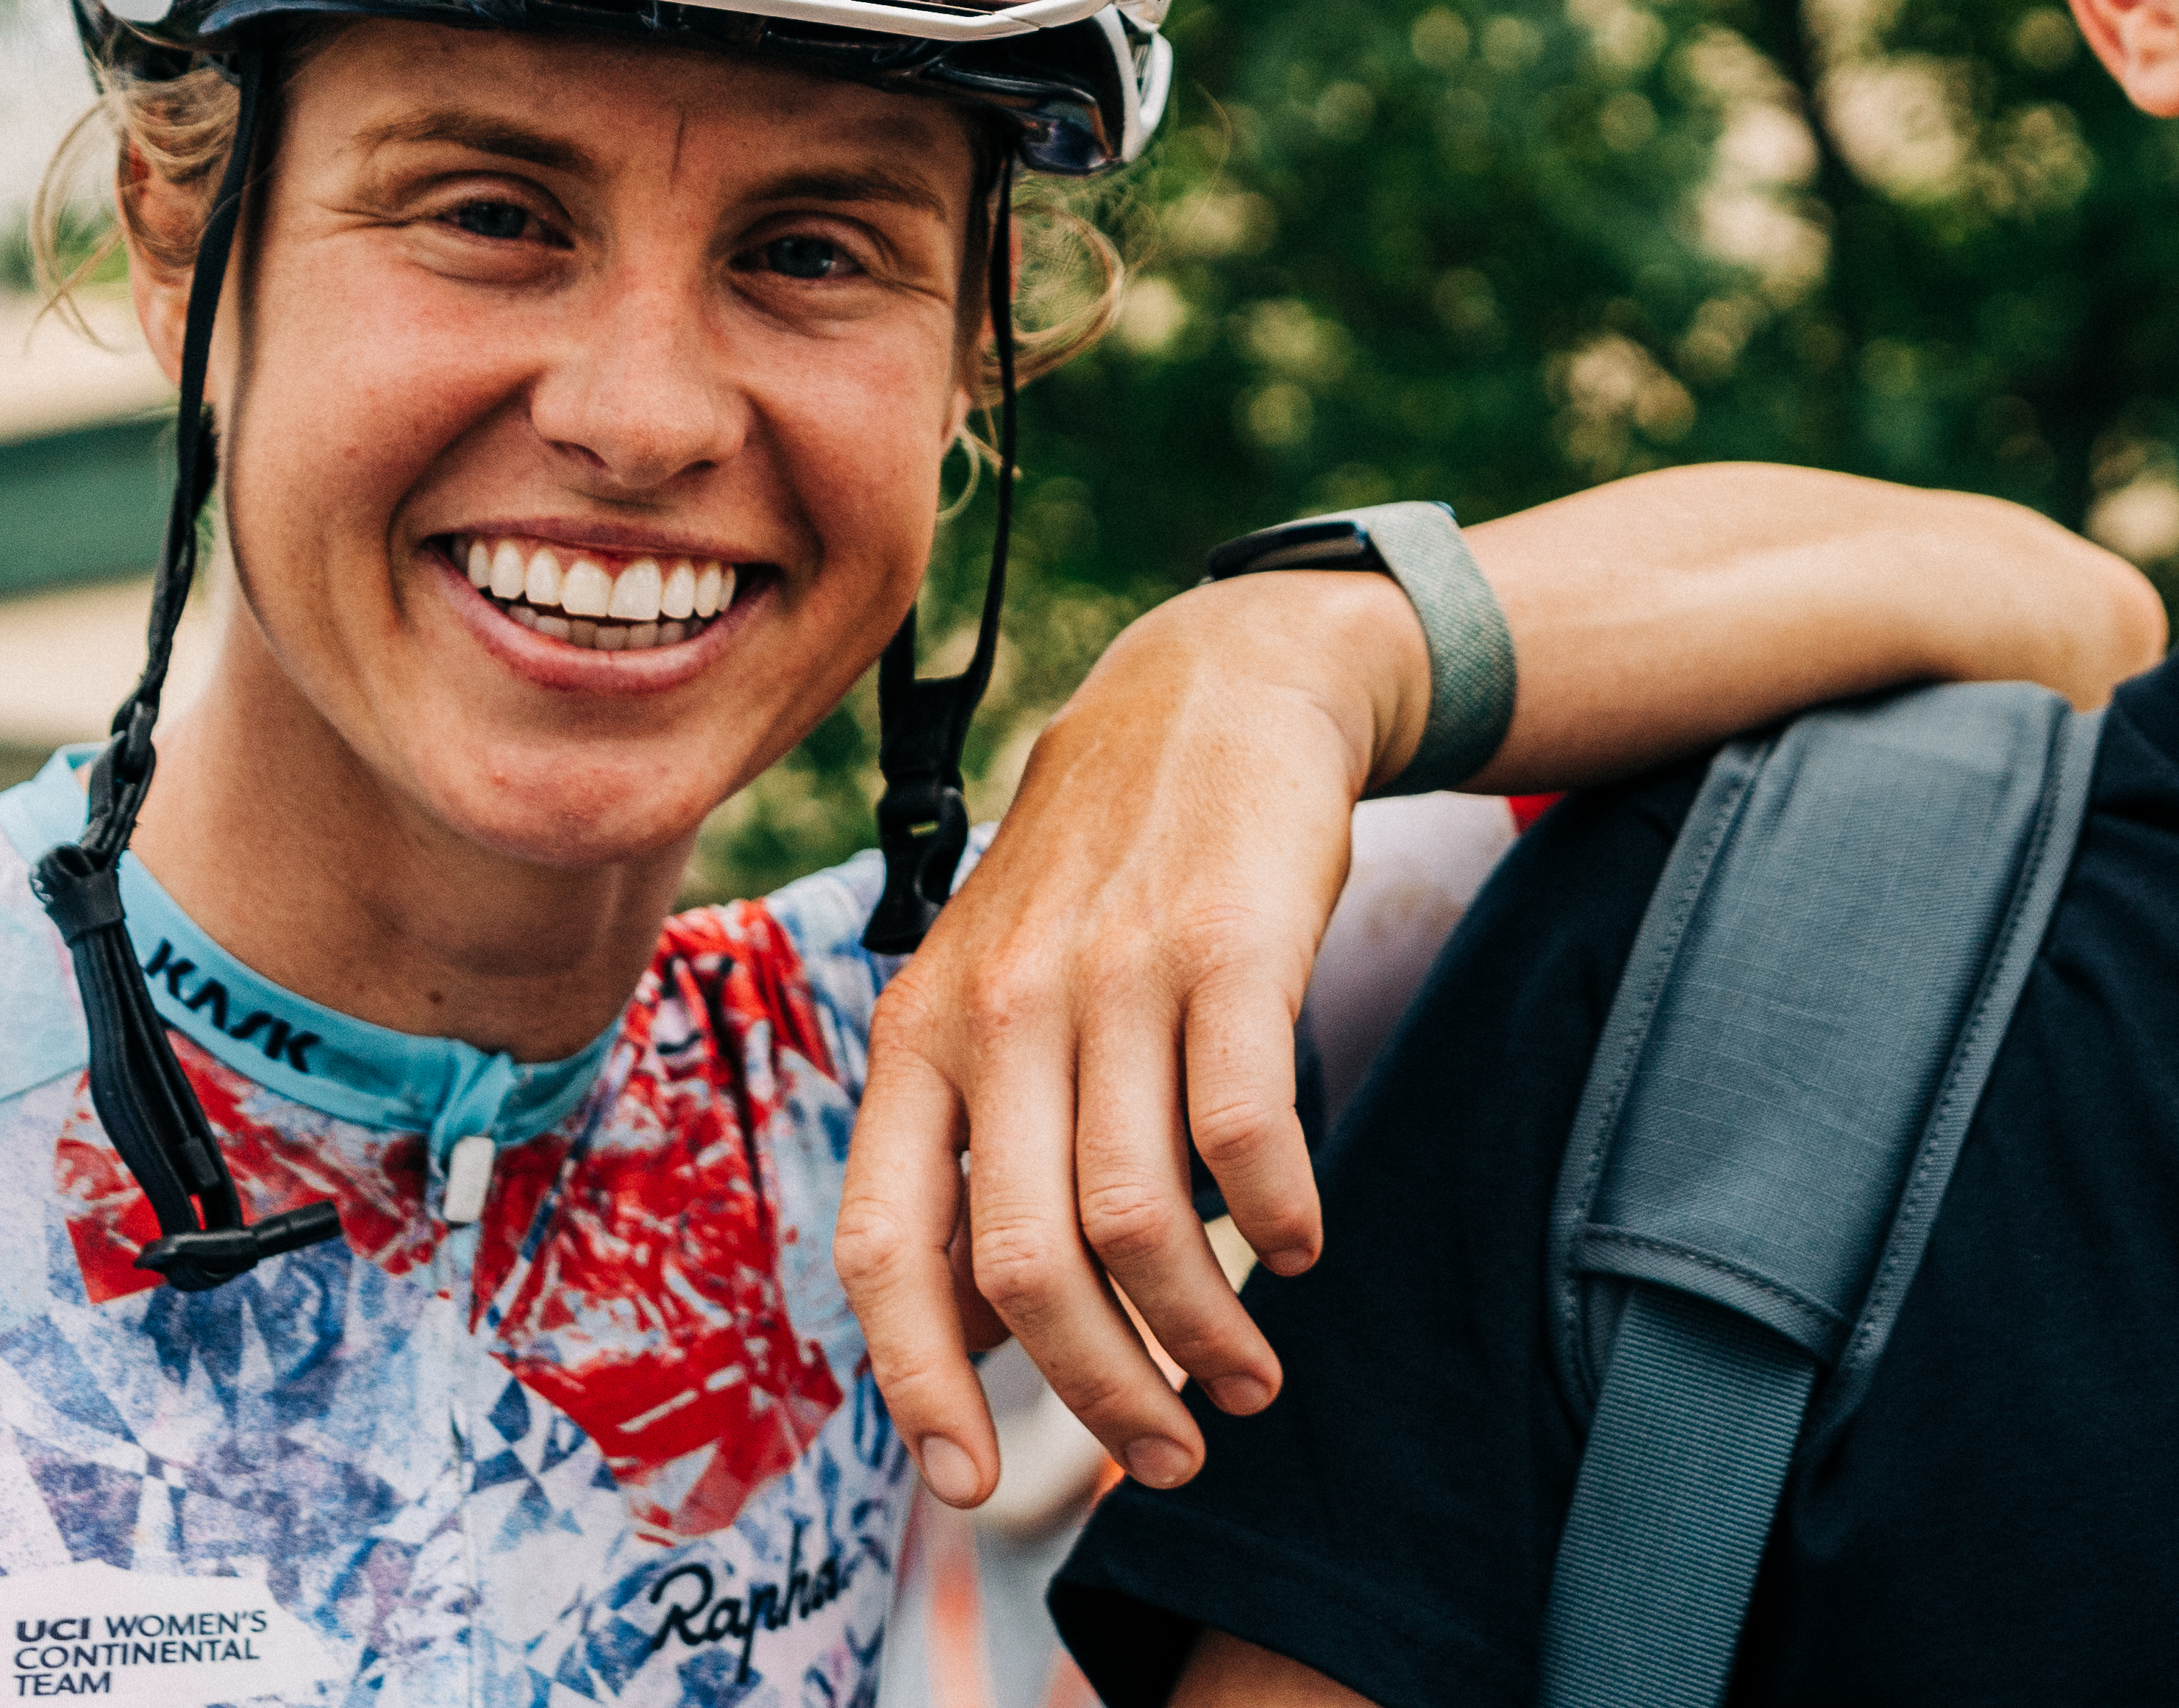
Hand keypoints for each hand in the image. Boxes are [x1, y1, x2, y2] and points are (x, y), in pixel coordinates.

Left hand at [837, 571, 1415, 1506]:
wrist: (1206, 696)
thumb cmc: (1097, 882)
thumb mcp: (990, 994)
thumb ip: (972, 1149)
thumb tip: (962, 1341)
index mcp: (918, 1037)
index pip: (885, 1248)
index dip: (919, 1384)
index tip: (973, 1483)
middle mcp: (998, 1012)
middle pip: (1023, 1266)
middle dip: (1099, 1394)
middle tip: (1172, 1454)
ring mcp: (1113, 977)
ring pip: (1136, 1221)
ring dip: (1200, 1336)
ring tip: (1248, 1380)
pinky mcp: (1230, 948)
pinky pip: (1246, 1132)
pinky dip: (1273, 1221)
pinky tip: (1293, 1249)